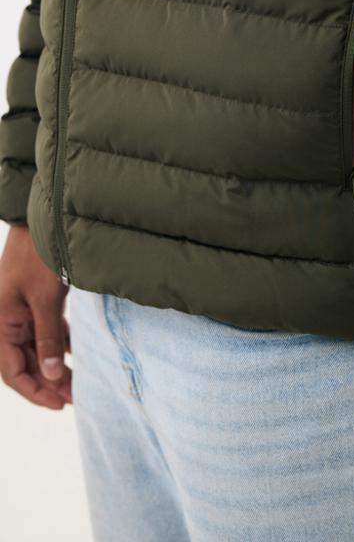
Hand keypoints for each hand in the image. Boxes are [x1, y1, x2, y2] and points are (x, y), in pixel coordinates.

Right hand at [0, 224, 71, 408]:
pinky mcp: (37, 299)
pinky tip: (73, 356)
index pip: (12, 370)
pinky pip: (45, 330)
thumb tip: (50, 373)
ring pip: (36, 347)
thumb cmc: (41, 255)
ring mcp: (22, 309)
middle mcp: (7, 319)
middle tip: (74, 396)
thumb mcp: (45, 298)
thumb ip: (47, 336)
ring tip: (77, 382)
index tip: (59, 403)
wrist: (47, 219)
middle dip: (47, 381)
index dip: (34, 391)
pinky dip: (58, 344)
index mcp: (0, 322)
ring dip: (54, 365)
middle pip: (24, 361)